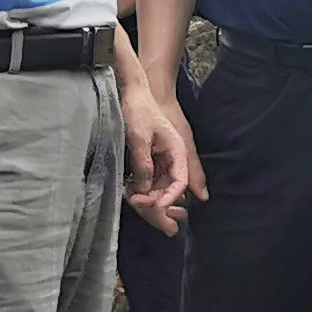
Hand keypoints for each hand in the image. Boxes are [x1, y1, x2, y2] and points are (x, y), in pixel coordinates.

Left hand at [122, 80, 191, 233]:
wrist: (132, 94)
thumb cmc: (140, 110)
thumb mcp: (139, 138)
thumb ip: (144, 165)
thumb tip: (144, 191)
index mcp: (178, 151)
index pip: (180, 182)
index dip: (169, 198)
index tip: (155, 206)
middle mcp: (173, 159)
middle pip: (171, 191)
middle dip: (160, 207)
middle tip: (149, 217)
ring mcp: (162, 161)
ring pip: (159, 190)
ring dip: (149, 201)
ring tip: (135, 205)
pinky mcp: (150, 162)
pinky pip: (149, 183)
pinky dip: (142, 192)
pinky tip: (131, 196)